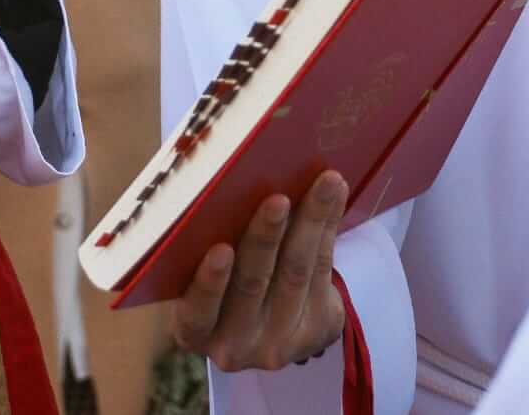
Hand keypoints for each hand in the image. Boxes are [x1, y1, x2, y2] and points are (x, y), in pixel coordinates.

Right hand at [170, 170, 348, 371]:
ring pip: (296, 272)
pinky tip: (334, 194)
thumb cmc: (223, 286)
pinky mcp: (317, 329)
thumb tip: (230, 183)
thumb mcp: (205, 280)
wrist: (272, 328)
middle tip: (279, 200)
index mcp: (195, 331)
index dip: (210, 283)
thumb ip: (208, 246)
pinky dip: (328, 225)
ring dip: (311, 221)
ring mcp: (280, 342)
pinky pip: (323, 269)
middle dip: (266, 238)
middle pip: (252, 284)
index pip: (198, 313)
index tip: (221, 249)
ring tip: (323, 184)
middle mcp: (235, 345)